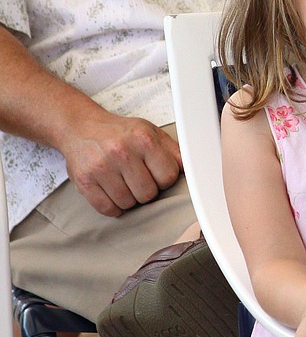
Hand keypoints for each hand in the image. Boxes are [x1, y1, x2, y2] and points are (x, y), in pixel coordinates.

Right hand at [59, 109, 181, 216]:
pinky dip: (112, 206)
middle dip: (146, 190)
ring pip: (128, 204)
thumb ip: (173, 151)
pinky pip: (108, 209)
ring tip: (123, 181)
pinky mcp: (84, 181)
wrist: (80, 127)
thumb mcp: (150, 132)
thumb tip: (195, 169)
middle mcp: (121, 152)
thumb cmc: (120, 133)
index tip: (155, 172)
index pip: (168, 176)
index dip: (164, 178)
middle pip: (148, 194)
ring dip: (129, 198)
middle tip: (137, 177)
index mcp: (143, 138)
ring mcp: (101, 167)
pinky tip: (111, 190)